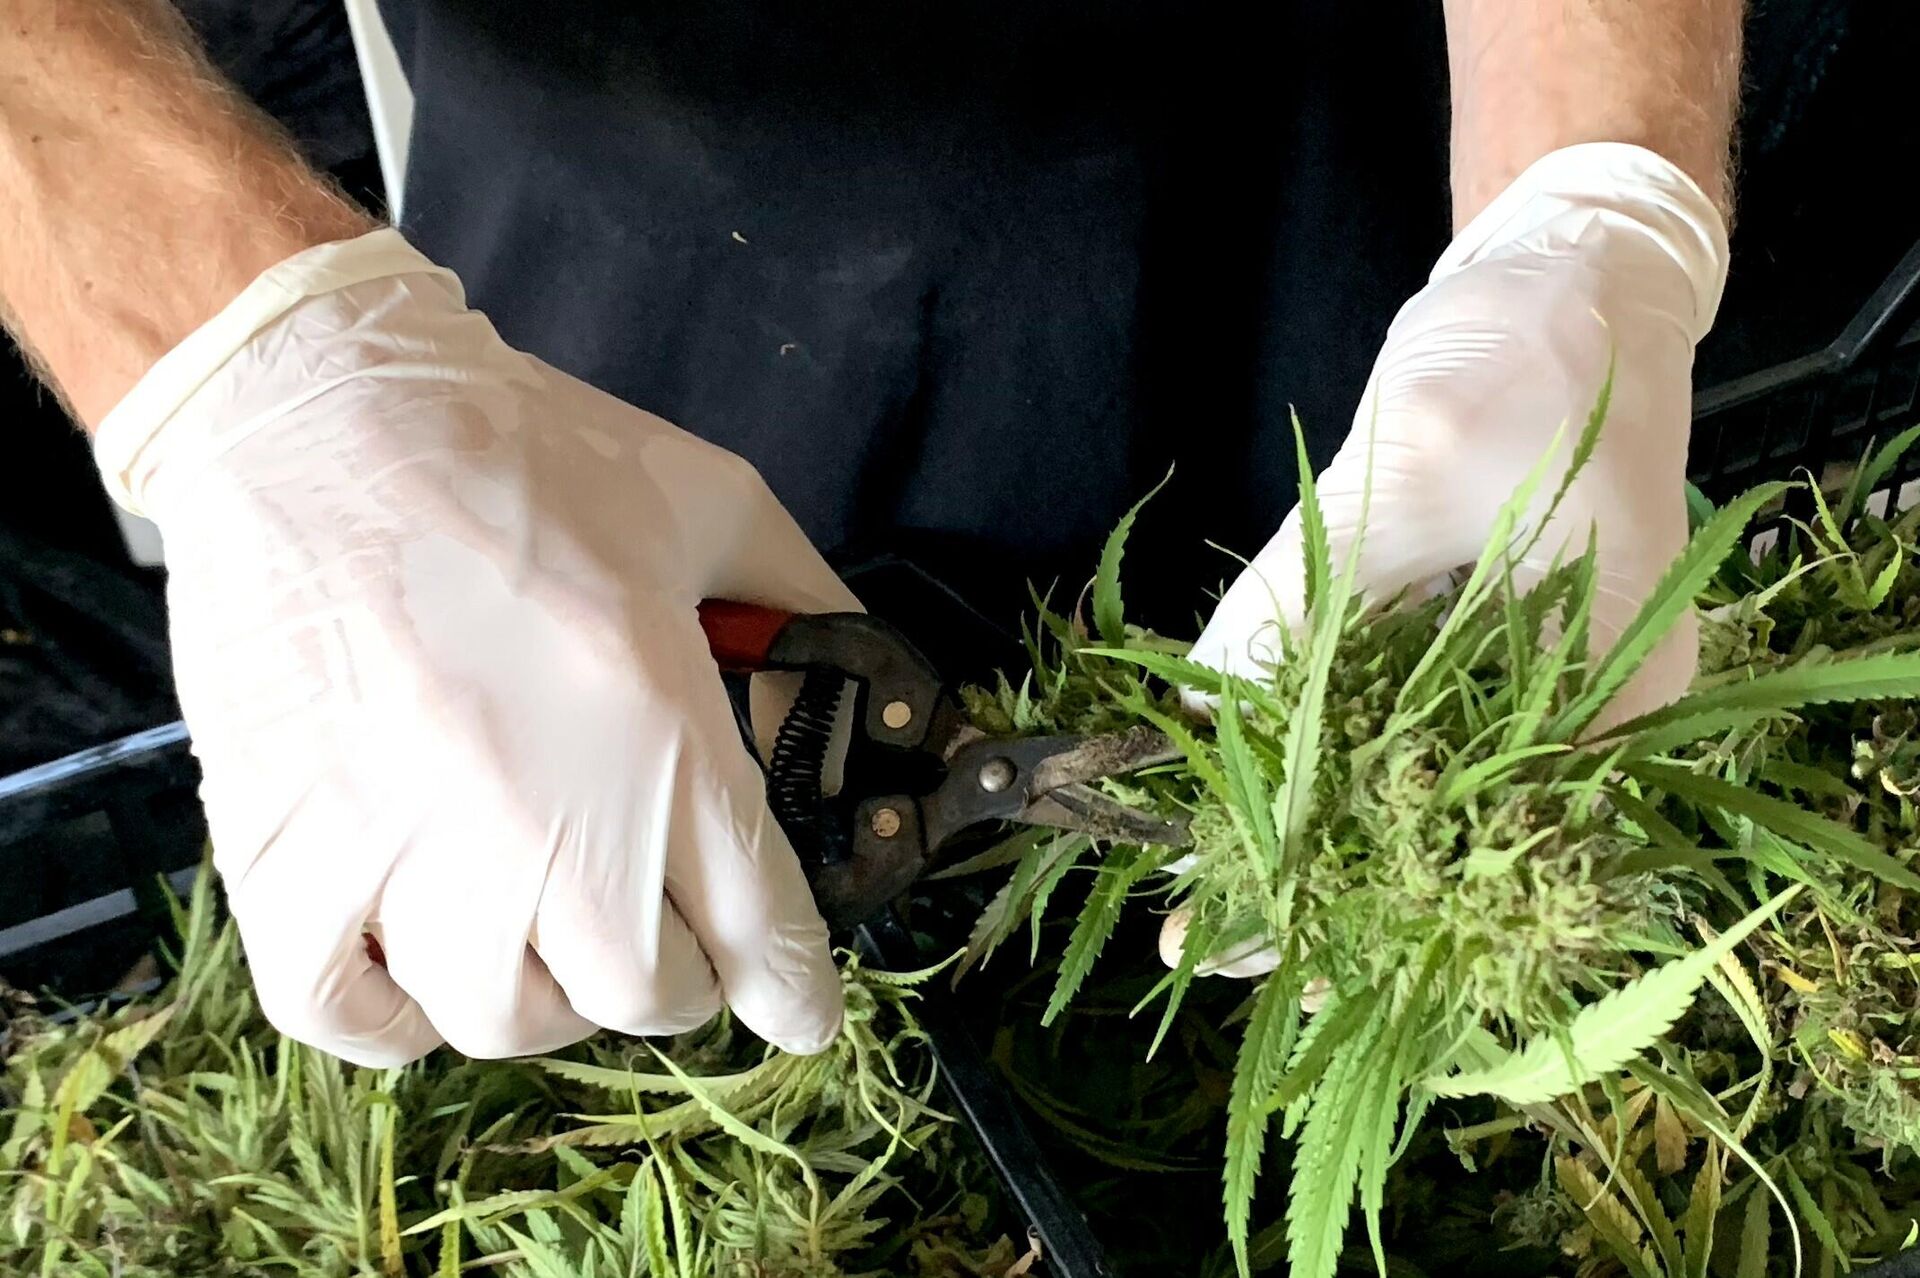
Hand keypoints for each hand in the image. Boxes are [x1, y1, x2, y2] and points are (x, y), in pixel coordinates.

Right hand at [95, 231, 856, 1065]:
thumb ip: (808, 614)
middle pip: (643, 993)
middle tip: (664, 926)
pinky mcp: (286, 859)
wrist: (316, 409)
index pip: (760, 926)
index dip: (797, 990)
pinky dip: (399, 1018)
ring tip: (546, 930)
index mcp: (658, 730)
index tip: (804, 1014)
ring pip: (506, 1018)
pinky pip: (350, 1016)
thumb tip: (865, 704)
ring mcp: (402, 851)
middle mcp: (540, 819)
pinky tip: (426, 965)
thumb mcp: (712, 505)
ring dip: (548, 992)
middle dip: (677, 975)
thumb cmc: (519, 451)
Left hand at [1170, 143, 1728, 975]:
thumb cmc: (1525, 356)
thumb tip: (1206, 706)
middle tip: (1207, 939)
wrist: (1565, 272)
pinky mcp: (1471, 629)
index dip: (1371, 906)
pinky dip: (1318, 745)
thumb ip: (1310, 592)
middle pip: (1447, 833)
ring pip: (1413, 781)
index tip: (1267, 947)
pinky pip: (1390, 710)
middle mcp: (1578, 698)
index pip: (1492, 843)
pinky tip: (1241, 780)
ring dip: (1314, 830)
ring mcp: (1527, 664)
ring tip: (1209, 886)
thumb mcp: (1411, 465)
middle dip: (1326, 888)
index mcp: (1614, 682)